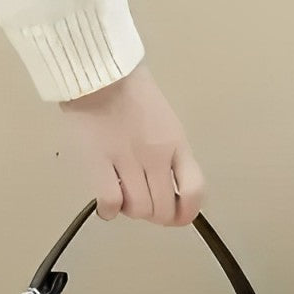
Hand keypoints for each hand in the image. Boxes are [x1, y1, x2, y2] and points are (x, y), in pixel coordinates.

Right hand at [58, 62, 204, 225]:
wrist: (101, 76)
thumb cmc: (132, 95)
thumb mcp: (165, 123)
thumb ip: (170, 154)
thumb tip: (169, 188)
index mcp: (176, 143)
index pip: (194, 190)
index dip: (187, 213)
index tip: (178, 216)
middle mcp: (156, 156)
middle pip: (164, 208)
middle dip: (156, 215)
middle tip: (145, 205)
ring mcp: (127, 161)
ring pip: (139, 209)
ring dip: (132, 211)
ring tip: (124, 196)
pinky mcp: (99, 165)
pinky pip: (111, 204)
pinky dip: (110, 210)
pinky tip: (107, 202)